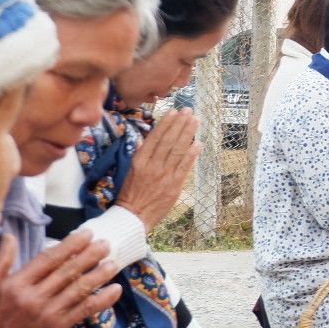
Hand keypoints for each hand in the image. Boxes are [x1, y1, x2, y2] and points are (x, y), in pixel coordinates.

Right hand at [0, 231, 122, 327]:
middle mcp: (34, 298)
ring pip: (80, 289)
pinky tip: (115, 290)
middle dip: (90, 255)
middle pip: (68, 271)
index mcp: (16, 285)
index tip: (85, 234)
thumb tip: (8, 236)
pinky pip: (84, 311)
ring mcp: (48, 315)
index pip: (49, 258)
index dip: (70, 245)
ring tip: (114, 263)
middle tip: (106, 243)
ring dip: (99, 275)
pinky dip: (102, 300)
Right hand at [115, 110, 200, 229]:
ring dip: (188, 134)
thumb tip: (149, 138)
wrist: (133, 216)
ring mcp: (164, 175)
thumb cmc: (130, 194)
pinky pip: (184, 167)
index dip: (166, 123)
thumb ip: (141, 154)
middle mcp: (152, 165)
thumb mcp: (131, 170)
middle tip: (188, 111)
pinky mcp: (174, 186)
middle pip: (168, 141)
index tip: (174, 112)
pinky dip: (192, 154)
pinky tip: (198, 143)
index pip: (155, 137)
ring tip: (195, 121)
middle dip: (179, 124)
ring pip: (178, 150)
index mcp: (140, 160)